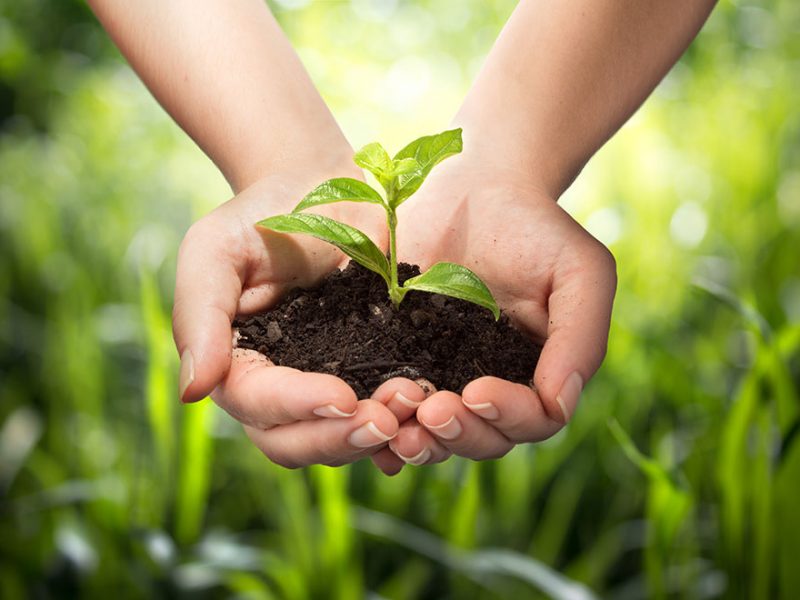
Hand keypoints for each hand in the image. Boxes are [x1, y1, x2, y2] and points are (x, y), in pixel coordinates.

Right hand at [174, 170, 410, 468]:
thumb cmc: (260, 215)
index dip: (298, 407)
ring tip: (416, 405)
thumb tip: (194, 392)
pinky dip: (402, 424)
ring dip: (376, 434)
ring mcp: (324, 384)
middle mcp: (277, 388)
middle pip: (295, 442)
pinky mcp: (368, 371)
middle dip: (339, 438)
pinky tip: (429, 414)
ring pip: (339, 437)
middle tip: (386, 420)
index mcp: (236, 365)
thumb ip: (200, 317)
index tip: (343, 395)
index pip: (258, 404)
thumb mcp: (215, 252)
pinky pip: (380, 413)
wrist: (321, 188)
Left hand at [375, 152, 615, 465]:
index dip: (507, 416)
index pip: (533, 420)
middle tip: (430, 412)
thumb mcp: (579, 272)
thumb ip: (580, 337)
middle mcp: (491, 384)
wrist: (475, 187)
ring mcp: (443, 375)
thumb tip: (561, 403)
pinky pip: (391, 407)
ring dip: (418, 441)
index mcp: (537, 373)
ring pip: (435, 434)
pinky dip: (381, 428)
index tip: (476, 389)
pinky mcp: (399, 358)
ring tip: (396, 427)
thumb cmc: (537, 228)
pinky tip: (362, 422)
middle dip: (457, 434)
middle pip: (482, 439)